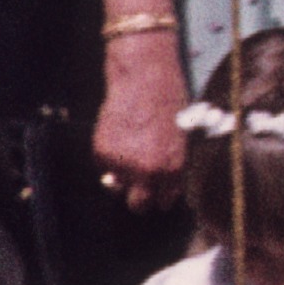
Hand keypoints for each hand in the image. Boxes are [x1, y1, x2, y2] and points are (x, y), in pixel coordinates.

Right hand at [92, 28, 186, 211]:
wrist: (144, 78)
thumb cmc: (169, 102)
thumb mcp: (181, 139)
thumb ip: (170, 164)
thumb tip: (156, 183)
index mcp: (173, 170)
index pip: (164, 201)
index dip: (160, 196)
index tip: (156, 191)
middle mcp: (148, 172)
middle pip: (138, 205)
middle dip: (139, 199)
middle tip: (138, 186)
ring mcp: (123, 163)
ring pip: (117, 184)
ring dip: (122, 174)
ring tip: (129, 147)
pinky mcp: (102, 152)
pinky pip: (103, 165)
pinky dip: (108, 156)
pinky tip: (118, 134)